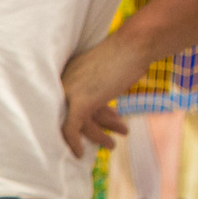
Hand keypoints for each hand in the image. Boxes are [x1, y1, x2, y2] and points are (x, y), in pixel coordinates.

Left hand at [59, 29, 148, 157]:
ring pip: (76, 124)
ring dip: (97, 136)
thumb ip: (97, 89)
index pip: (70, 103)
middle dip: (94, 127)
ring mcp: (68, 93)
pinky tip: (80, 154)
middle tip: (110, 137)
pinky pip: (71, 130)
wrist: (136, 44)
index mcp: (66, 74)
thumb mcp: (106, 73)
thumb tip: (100, 106)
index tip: (103, 123)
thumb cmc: (126, 54)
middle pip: (72, 114)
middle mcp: (62, 83)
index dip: (89, 115)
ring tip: (112, 145)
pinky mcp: (80, 102)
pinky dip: (74, 143)